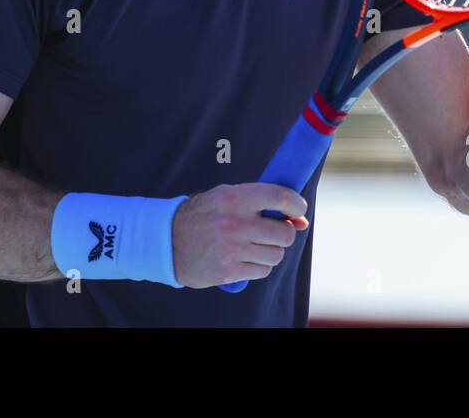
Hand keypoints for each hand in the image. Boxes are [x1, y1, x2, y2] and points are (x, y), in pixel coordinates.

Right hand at [171, 183, 308, 287]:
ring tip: (253, 245)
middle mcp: (234, 223)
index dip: (296, 204)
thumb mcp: (227, 197)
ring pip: (276, 255)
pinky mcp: (227, 272)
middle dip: (284, 233)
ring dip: (271, 251)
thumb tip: (301, 221)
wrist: (166, 240)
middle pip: (285, 234)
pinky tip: (243, 258)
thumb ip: (263, 203)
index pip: (281, 197)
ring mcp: (231, 250)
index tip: (297, 210)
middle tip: (272, 231)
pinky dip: (258, 266)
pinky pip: (262, 271)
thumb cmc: (205, 214)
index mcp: (235, 198)